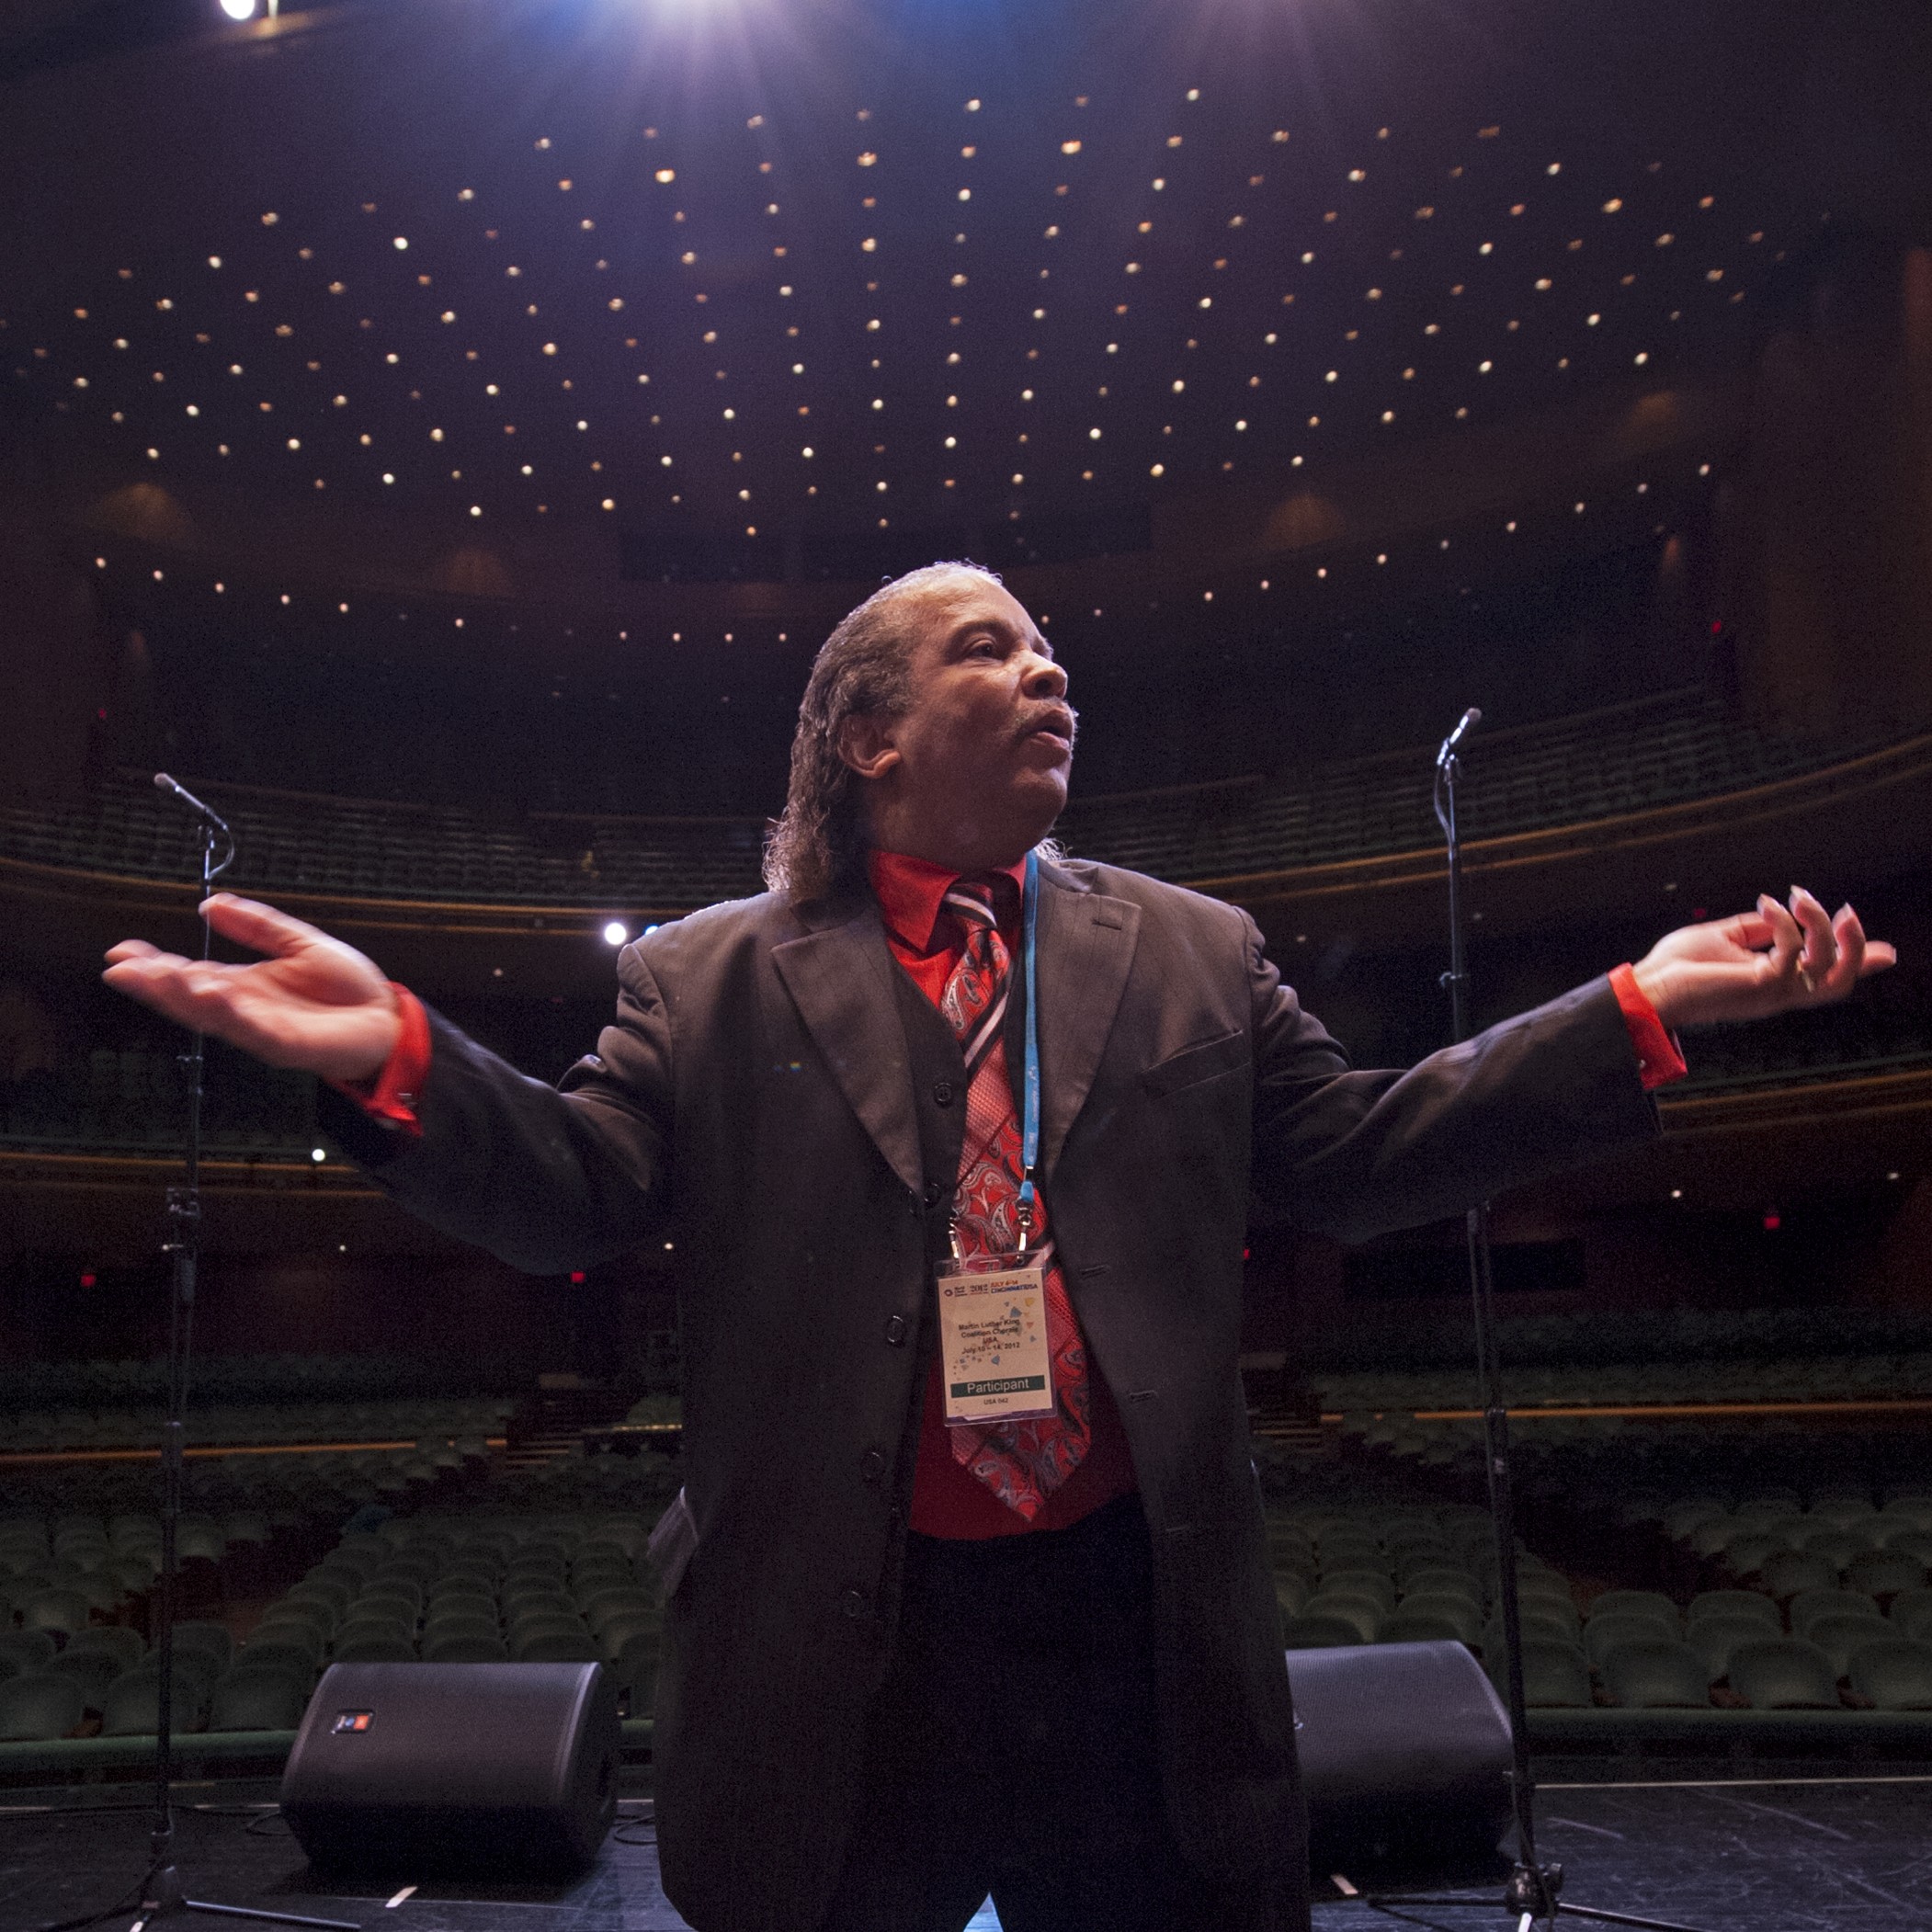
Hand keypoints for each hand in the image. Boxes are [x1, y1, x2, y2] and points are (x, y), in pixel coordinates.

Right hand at [102, 893, 401, 1083]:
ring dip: (183, 998)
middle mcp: (244, 1008)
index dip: (156, 964)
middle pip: (189, 997)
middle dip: (155, 984)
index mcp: (244, 985)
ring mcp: (261, 1028)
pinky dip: (230, 1013)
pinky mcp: (285, 1044)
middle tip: (122, 970)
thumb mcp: (298, 943)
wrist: (386, 1017)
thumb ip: (257, 925)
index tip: (123, 951)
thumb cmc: (347, 988)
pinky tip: (211, 995)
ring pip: (212, 1016)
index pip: (189, 973)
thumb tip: (211, 904)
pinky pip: (252, 1029)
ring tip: (158, 978)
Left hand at [1631, 886, 1895, 1030]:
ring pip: (1828, 969)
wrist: (1647, 987)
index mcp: (1773, 982)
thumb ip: (1755, 930)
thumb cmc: (1676, 966)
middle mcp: (1779, 992)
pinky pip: (1793, 954)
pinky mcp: (1759, 987)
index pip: (1825, 978)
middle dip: (1855, 946)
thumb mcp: (1723, 938)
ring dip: (1822, 927)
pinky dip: (1786, 924)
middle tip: (1847, 910)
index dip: (1859, 964)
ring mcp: (1772, 993)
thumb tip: (1778, 914)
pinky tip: (1767, 905)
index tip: (1887, 952)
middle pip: (1841, 982)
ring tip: (1800, 896)